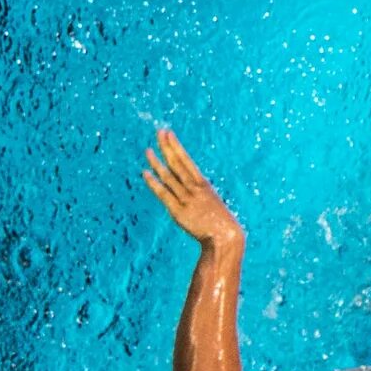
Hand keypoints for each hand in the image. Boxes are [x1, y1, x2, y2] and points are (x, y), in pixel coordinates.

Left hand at [141, 126, 243, 248]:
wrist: (225, 237)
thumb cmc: (220, 222)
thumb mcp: (211, 203)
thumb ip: (200, 195)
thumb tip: (191, 188)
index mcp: (203, 184)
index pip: (186, 160)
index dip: (176, 146)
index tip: (168, 133)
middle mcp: (194, 188)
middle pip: (177, 164)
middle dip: (167, 147)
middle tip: (159, 132)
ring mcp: (186, 199)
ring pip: (169, 177)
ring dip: (157, 163)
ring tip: (148, 151)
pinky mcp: (178, 212)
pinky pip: (164, 195)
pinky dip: (154, 184)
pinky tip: (146, 173)